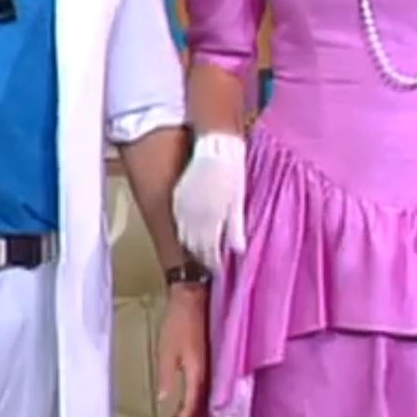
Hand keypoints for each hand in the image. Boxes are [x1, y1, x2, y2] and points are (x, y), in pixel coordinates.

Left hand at [155, 286, 208, 416]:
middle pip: (205, 404)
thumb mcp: (166, 349)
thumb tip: (164, 399)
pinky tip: (196, 398)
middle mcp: (213, 372)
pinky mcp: (216, 357)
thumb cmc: (179, 321)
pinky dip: (203, 395)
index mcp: (199, 372)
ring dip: (200, 409)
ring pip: (210, 394)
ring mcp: (217, 364)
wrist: (195, 295)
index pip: (193, 404)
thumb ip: (167, 375)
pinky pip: (211, 383)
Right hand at [172, 132, 246, 270]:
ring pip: (184, 235)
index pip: (209, 251)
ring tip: (201, 251)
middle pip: (194, 246)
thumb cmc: (232, 173)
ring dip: (192, 245)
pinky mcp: (178, 197)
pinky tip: (191, 232)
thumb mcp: (238, 200)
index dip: (214, 263)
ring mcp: (183, 207)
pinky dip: (185, 231)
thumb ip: (236, 226)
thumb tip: (238, 249)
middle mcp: (193, 216)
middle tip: (210, 263)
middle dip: (202, 256)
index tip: (219, 269)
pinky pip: (179, 222)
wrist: (215, 147)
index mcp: (211, 219)